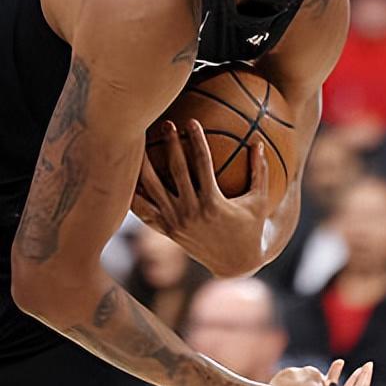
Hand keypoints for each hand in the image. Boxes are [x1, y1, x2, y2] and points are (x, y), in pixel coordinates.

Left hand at [132, 119, 270, 277]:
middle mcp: (191, 212)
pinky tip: (126, 177)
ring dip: (146, 165)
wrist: (234, 264)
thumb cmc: (250, 229)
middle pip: (176, 170)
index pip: (202, 163)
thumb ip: (259, 171)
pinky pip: (145, 211)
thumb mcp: (259, 201)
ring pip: (154, 189)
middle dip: (171, 144)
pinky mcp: (167, 231)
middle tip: (166, 124)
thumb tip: (259, 142)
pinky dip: (134, 195)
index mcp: (213, 202)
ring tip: (139, 144)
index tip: (191, 122)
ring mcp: (176, 222)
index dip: (196, 140)